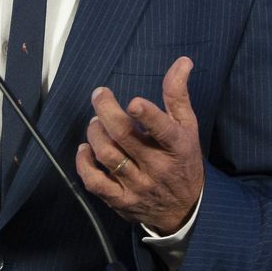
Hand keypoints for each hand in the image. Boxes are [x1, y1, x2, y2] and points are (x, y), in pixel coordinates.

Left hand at [75, 56, 202, 233]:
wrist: (185, 209)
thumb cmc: (184, 160)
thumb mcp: (188, 126)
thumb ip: (178, 94)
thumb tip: (182, 61)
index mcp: (176, 146)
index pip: (162, 129)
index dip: (147, 115)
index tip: (133, 102)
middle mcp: (157, 167)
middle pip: (124, 136)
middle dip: (106, 111)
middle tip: (99, 94)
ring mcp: (137, 185)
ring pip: (107, 155)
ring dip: (95, 133)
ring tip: (96, 123)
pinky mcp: (121, 200)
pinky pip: (95, 182)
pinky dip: (84, 164)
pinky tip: (85, 149)